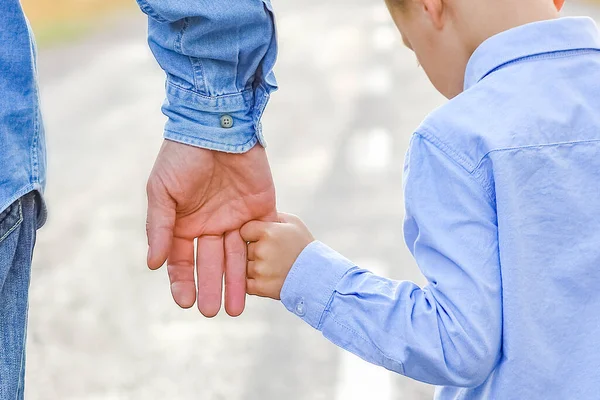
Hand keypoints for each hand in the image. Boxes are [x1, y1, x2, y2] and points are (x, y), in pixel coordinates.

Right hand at [146, 140, 275, 316]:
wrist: (217, 126)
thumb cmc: (183, 156)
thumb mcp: (162, 191)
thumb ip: (160, 227)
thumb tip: (153, 264)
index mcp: (185, 224)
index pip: (183, 260)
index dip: (183, 281)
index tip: (185, 302)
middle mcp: (210, 226)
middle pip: (211, 264)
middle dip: (212, 287)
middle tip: (214, 311)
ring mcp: (236, 219)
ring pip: (237, 257)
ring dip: (236, 282)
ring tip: (235, 308)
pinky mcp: (261, 211)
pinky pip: (260, 239)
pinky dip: (259, 258)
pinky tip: (259, 279)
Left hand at [240, 213, 313, 299]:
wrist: (318, 276)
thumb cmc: (305, 246)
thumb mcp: (293, 223)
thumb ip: (272, 216)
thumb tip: (255, 213)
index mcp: (269, 232)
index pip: (245, 230)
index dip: (252, 234)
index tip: (262, 238)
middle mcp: (262, 250)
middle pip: (244, 248)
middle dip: (254, 251)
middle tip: (272, 255)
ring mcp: (260, 270)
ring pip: (245, 266)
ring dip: (255, 267)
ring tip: (273, 267)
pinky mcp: (260, 287)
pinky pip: (246, 284)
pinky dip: (254, 282)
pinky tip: (268, 278)